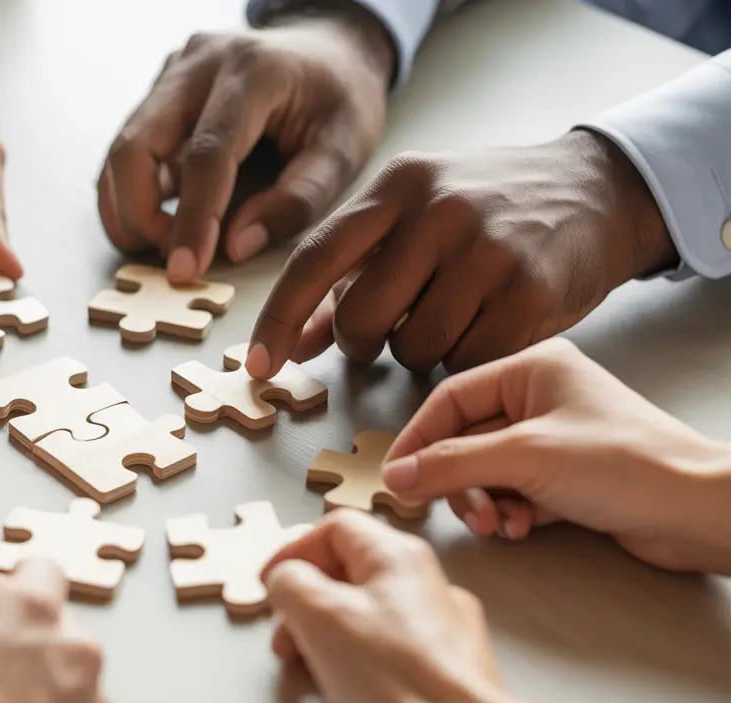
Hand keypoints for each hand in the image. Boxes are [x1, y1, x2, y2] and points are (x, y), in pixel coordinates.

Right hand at [99, 3, 393, 281]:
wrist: (329, 48)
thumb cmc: (340, 100)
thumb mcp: (344, 151)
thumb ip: (297, 201)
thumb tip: (235, 248)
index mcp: (254, 72)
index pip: (207, 153)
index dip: (193, 218)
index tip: (186, 269)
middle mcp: (200, 64)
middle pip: (136, 145)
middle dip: (139, 215)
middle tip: (172, 259)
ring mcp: (172, 74)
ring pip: (121, 149)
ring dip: (130, 208)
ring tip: (167, 243)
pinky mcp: (159, 91)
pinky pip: (129, 149)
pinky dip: (133, 193)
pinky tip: (161, 219)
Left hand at [246, 130, 677, 377]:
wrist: (595, 190)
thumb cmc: (484, 212)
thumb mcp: (411, 219)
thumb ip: (349, 276)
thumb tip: (292, 342)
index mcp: (396, 186)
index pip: (314, 259)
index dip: (278, 318)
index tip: (259, 364)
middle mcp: (437, 211)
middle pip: (359, 317)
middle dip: (363, 341)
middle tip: (390, 330)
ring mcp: (486, 250)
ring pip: (412, 348)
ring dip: (419, 352)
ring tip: (451, 315)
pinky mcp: (529, 291)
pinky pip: (466, 360)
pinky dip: (465, 358)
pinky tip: (487, 325)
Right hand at [264, 510, 669, 702]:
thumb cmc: (394, 676)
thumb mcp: (318, 615)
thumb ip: (290, 583)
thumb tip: (287, 580)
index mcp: (396, 555)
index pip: (334, 527)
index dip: (293, 552)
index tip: (270, 584)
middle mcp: (424, 581)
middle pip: (350, 571)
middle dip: (307, 601)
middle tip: (285, 637)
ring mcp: (441, 625)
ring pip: (369, 613)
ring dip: (328, 633)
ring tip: (309, 669)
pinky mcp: (448, 666)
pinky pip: (391, 648)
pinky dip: (359, 660)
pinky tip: (349, 689)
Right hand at [380, 338, 730, 571]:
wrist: (698, 511)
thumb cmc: (628, 465)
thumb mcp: (525, 457)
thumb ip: (452, 464)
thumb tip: (397, 474)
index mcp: (533, 370)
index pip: (450, 399)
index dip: (418, 439)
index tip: (396, 476)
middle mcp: (542, 398)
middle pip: (466, 440)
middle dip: (460, 482)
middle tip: (462, 512)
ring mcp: (555, 438)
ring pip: (488, 471)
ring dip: (485, 501)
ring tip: (499, 524)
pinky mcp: (568, 476)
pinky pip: (514, 491)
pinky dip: (510, 512)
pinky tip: (522, 527)